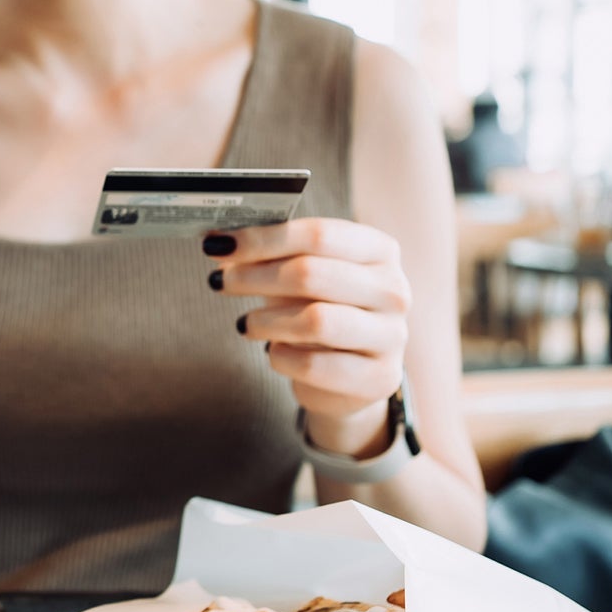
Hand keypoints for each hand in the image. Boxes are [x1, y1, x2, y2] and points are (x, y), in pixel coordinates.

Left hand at [205, 218, 409, 425]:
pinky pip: (315, 365)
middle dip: (255, 276)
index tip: (219, 245)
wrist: (351, 376)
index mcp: (379, 250)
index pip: (318, 234)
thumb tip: (218, 240)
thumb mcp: (301, 275)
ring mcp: (392, 336)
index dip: (263, 239)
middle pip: (312, 273)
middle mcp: (393, 290)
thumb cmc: (320, 309)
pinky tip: (272, 351)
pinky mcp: (378, 378)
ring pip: (316, 320)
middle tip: (220, 282)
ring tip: (244, 323)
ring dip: (266, 320)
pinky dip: (281, 357)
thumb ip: (269, 254)